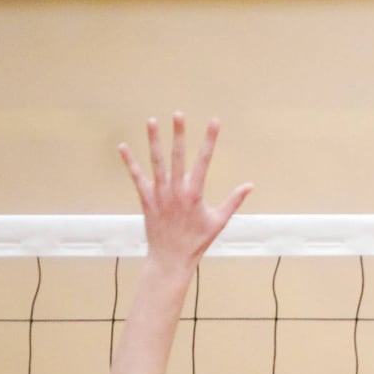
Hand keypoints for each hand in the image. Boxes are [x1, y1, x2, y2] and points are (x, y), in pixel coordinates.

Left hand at [118, 113, 251, 271]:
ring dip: (154, 141)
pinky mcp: (146, 200)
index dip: (210, 140)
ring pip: (156, 162)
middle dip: (179, 134)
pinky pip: (137, 178)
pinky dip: (130, 162)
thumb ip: (234, 201)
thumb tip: (250, 185)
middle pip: (178, 156)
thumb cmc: (197, 241)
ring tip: (151, 121)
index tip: (214, 122)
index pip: (204, 160)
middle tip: (178, 114)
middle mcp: (176, 191)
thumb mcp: (219, 221)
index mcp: (195, 193)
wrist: (171, 258)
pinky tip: (123, 146)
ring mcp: (160, 195)